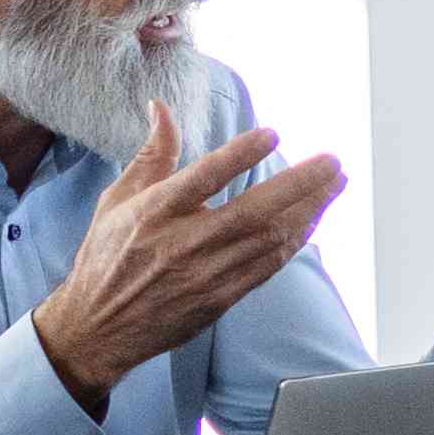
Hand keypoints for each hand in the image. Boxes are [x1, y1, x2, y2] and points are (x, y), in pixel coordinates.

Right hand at [37, 115, 344, 404]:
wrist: (97, 328)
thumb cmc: (107, 257)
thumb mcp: (117, 200)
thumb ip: (151, 154)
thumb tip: (161, 106)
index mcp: (155, 213)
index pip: (203, 178)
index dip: (240, 155)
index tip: (274, 133)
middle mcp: (183, 243)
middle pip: (252, 211)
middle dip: (299, 184)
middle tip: (333, 161)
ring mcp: (205, 274)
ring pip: (268, 239)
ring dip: (309, 210)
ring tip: (336, 184)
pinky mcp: (220, 298)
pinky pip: (268, 267)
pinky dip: (295, 241)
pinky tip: (313, 220)